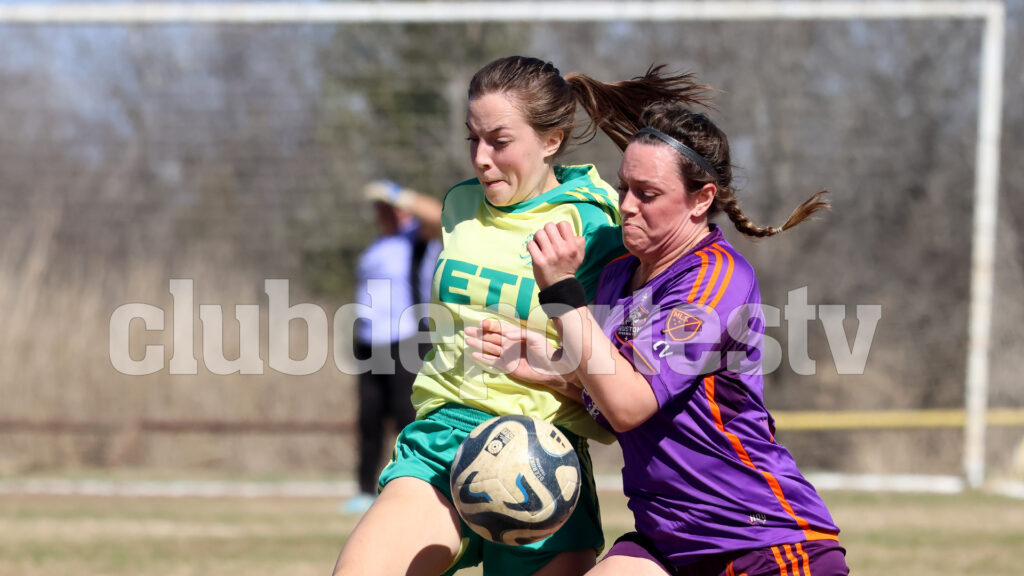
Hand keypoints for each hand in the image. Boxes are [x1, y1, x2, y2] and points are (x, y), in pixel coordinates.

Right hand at [465, 319, 581, 399]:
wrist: (550, 368)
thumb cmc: (544, 350)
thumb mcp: (534, 337)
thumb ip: (519, 333)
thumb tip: (506, 334)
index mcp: (515, 335)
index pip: (499, 328)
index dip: (490, 325)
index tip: (481, 323)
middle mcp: (508, 344)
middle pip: (491, 337)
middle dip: (479, 334)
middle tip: (467, 330)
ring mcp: (506, 355)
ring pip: (489, 348)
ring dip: (479, 345)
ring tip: (468, 341)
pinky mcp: (506, 366)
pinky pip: (492, 362)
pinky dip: (483, 359)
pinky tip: (474, 355)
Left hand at [528, 221, 585, 289]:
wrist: (559, 286)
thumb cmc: (569, 268)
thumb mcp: (580, 255)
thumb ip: (579, 242)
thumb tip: (573, 233)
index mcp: (572, 246)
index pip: (563, 224)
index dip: (558, 227)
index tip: (557, 235)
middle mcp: (561, 249)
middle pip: (549, 226)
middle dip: (547, 231)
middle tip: (547, 240)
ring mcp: (549, 255)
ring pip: (539, 233)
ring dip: (538, 238)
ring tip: (540, 245)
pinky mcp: (538, 261)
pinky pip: (530, 244)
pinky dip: (531, 246)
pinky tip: (535, 251)